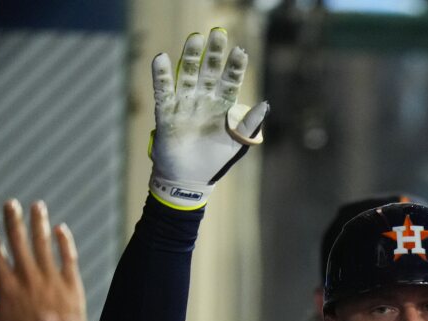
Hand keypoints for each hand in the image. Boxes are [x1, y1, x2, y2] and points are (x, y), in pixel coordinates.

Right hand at [0, 200, 84, 320]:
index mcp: (5, 287)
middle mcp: (28, 278)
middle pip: (19, 241)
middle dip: (13, 220)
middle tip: (10, 204)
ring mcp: (52, 281)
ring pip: (44, 244)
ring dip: (39, 223)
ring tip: (37, 206)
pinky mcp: (73, 286)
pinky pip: (68, 258)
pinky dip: (64, 243)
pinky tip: (61, 230)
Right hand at [150, 27, 268, 209]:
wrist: (188, 180)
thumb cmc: (216, 161)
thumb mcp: (237, 143)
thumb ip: (249, 123)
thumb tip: (266, 103)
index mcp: (223, 106)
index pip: (231, 81)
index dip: (235, 67)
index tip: (240, 51)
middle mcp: (204, 100)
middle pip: (208, 71)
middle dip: (213, 54)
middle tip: (217, 34)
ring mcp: (184, 103)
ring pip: (187, 75)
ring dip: (190, 57)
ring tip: (194, 39)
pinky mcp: (166, 112)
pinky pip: (163, 90)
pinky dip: (162, 75)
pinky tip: (162, 58)